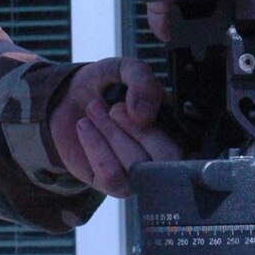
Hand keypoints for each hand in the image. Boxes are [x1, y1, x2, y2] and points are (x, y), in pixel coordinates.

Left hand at [49, 57, 181, 197]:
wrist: (68, 97)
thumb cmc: (105, 84)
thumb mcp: (124, 69)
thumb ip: (140, 79)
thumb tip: (144, 116)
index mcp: (175, 127)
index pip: (185, 141)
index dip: (157, 126)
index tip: (128, 104)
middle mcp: (163, 155)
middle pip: (165, 159)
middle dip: (133, 130)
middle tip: (112, 108)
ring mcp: (141, 174)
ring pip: (137, 168)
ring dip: (110, 135)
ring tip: (94, 111)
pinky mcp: (114, 184)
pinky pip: (112, 178)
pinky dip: (96, 148)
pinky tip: (85, 128)